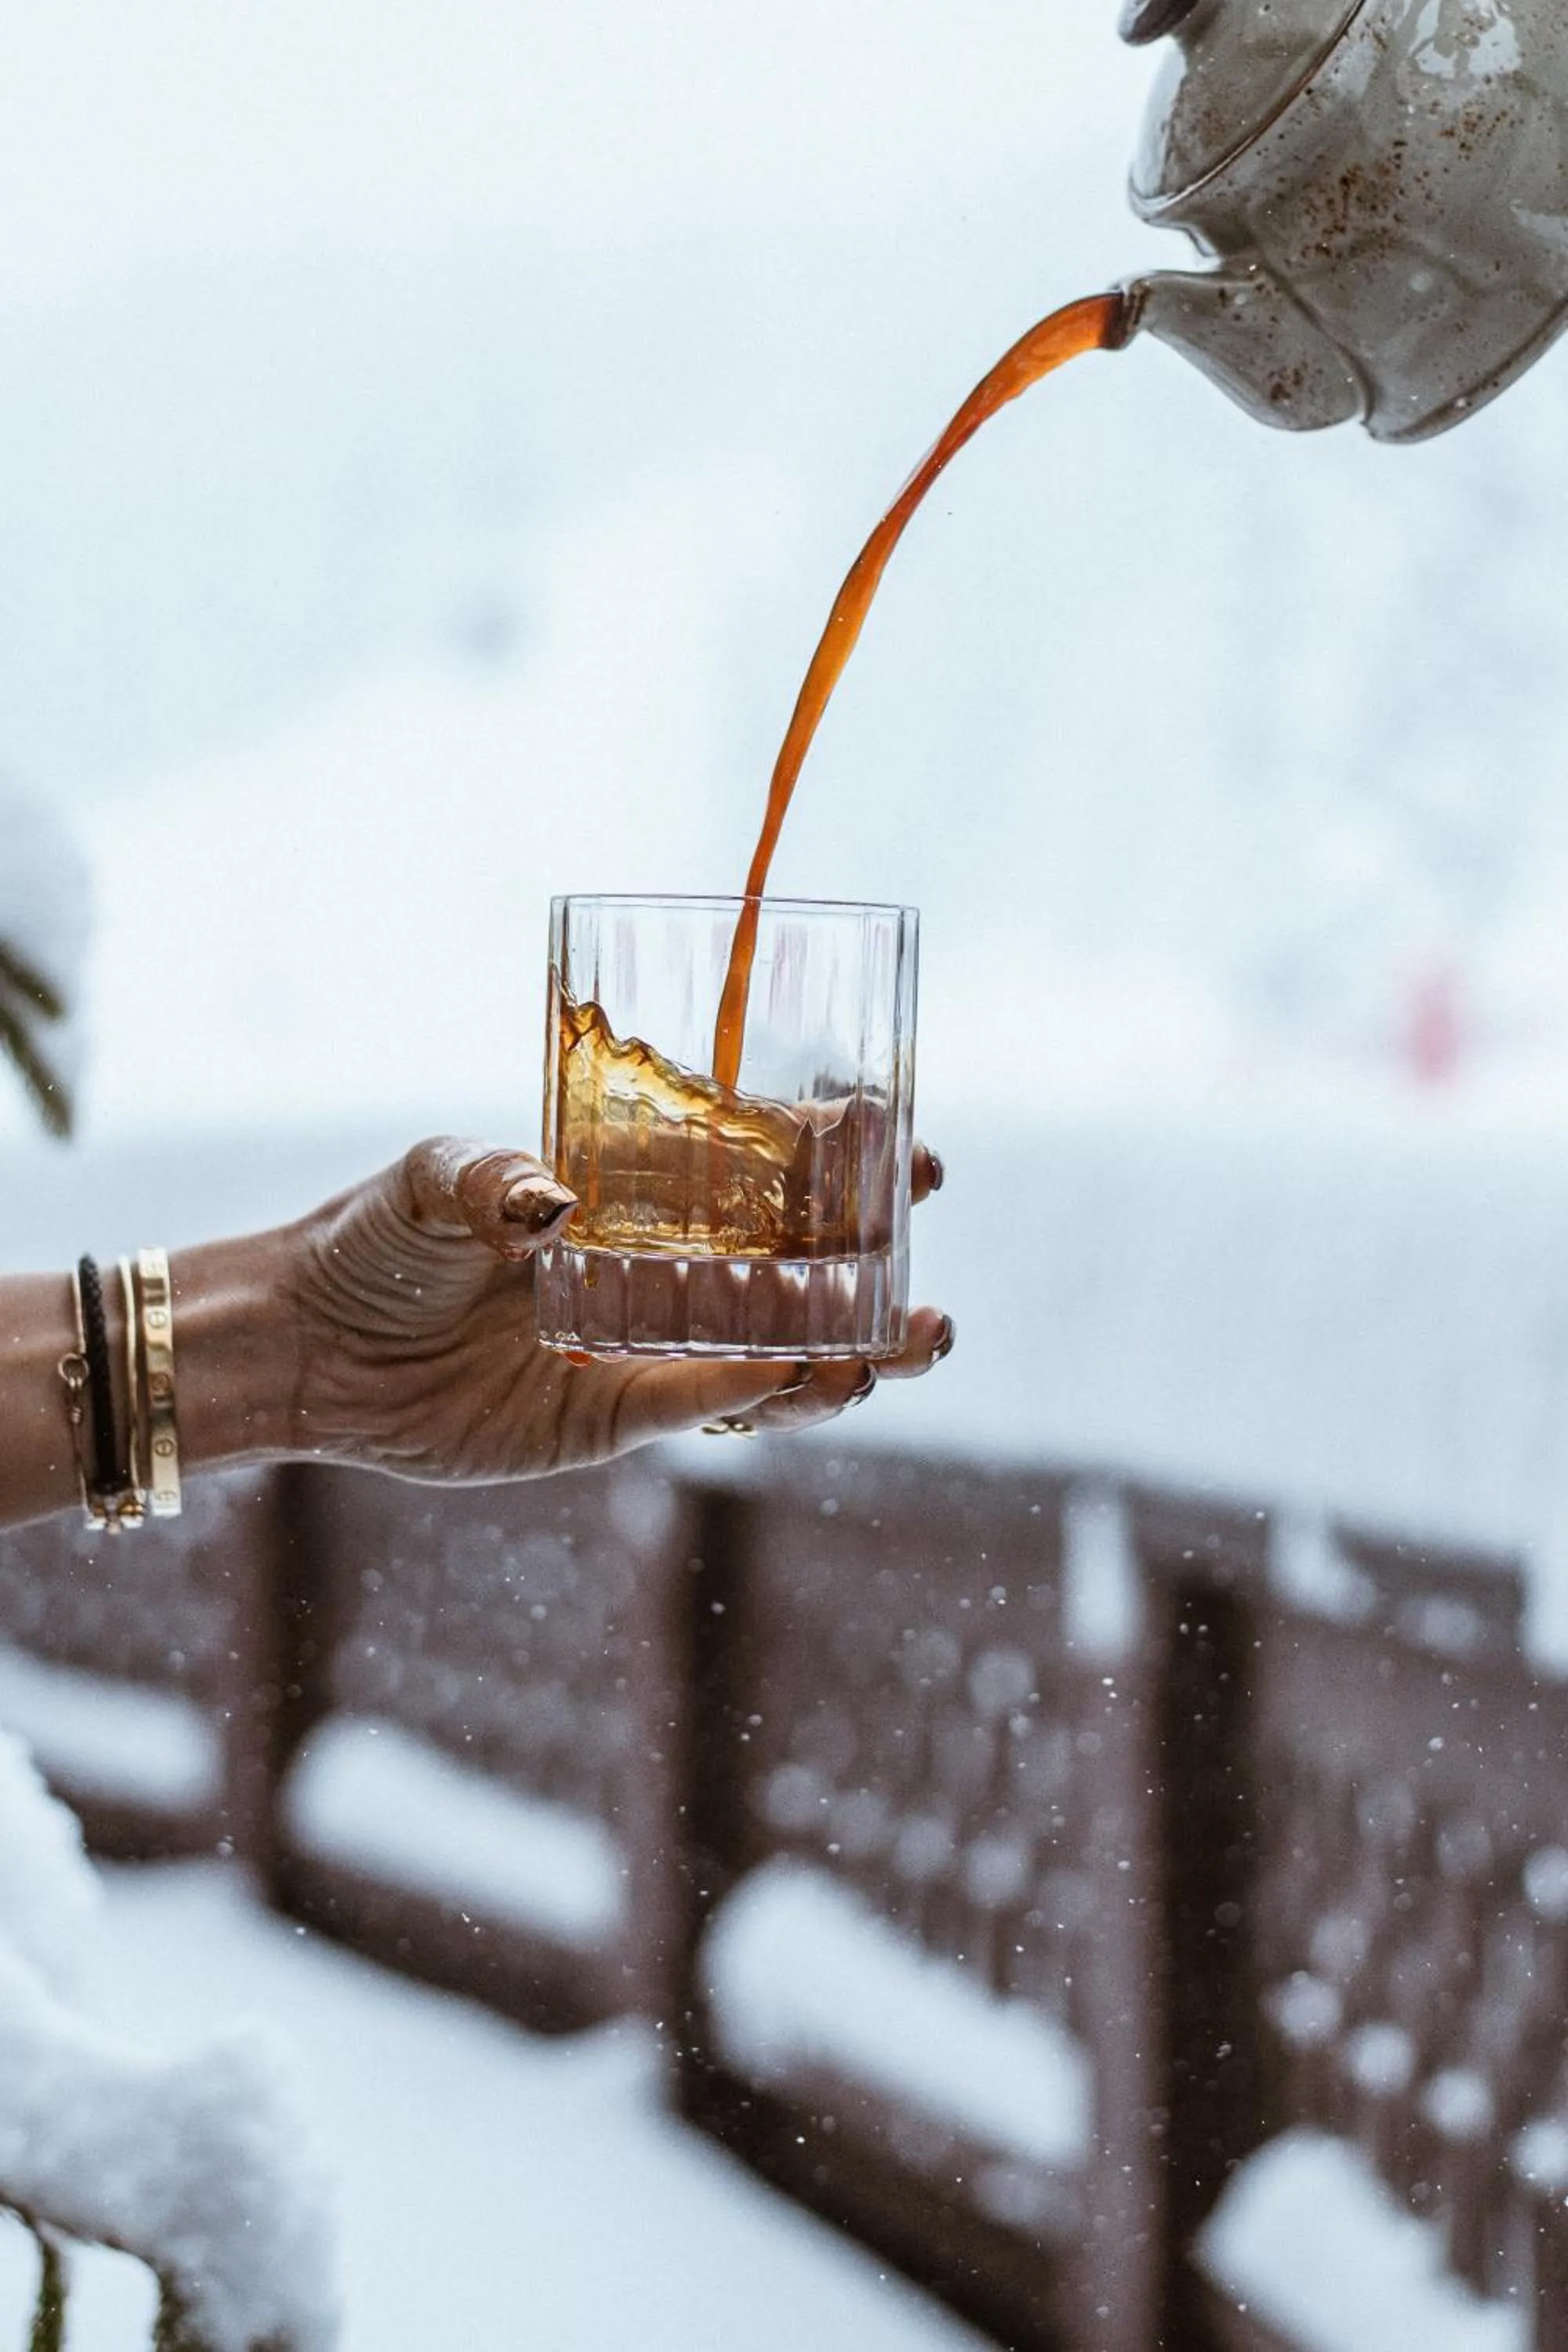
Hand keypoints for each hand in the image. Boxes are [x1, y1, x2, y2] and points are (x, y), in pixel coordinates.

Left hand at [281, 1137, 950, 1481]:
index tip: (903, 1147)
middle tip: (931, 1270)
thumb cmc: (370, 1239)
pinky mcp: (610, 1417)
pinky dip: (752, 1395)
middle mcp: (659, 1271)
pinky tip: (809, 1378)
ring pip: (773, 1352)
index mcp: (636, 1193)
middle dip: (876, 1271)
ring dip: (849, 1351)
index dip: (840, 1162)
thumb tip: (553, 1201)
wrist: (305, 1342)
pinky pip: (698, 1406)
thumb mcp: (428, 1177)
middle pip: (795, 1270)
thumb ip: (488, 1175)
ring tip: (915, 1339)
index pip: (760, 1170)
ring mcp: (643, 1348)